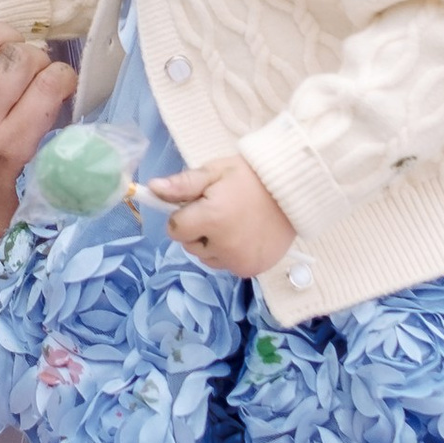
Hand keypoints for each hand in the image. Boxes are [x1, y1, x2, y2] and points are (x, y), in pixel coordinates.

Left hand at [150, 154, 294, 282]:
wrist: (291, 191)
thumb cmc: (249, 177)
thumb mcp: (214, 172)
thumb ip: (182, 184)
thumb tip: (152, 189)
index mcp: (211, 219)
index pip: (175, 229)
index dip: (183, 216)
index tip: (198, 205)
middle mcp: (224, 245)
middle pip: (190, 245)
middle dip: (197, 230)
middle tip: (219, 211)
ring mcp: (239, 261)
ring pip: (207, 258)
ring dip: (213, 245)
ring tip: (234, 223)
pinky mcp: (251, 270)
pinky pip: (226, 265)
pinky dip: (229, 254)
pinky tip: (244, 236)